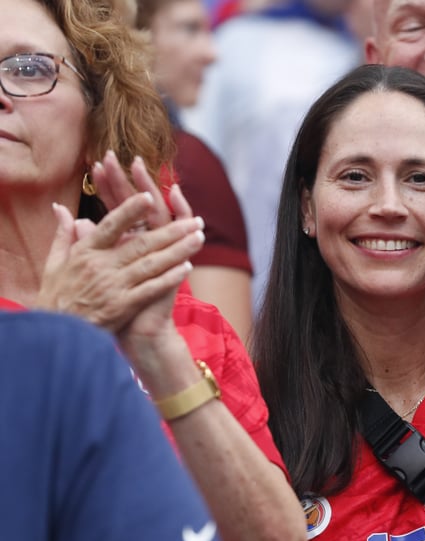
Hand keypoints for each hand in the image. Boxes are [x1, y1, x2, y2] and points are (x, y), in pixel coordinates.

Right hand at [37, 194, 202, 333]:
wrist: (57, 333)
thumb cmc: (56, 297)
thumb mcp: (53, 263)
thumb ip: (62, 234)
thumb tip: (62, 209)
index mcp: (85, 252)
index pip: (110, 226)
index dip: (130, 211)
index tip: (149, 196)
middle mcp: (101, 266)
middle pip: (141, 244)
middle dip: (171, 231)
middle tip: (194, 221)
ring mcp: (114, 286)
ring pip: (151, 264)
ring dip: (178, 250)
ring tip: (198, 238)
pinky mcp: (123, 306)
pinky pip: (151, 288)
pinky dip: (169, 277)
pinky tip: (187, 267)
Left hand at [91, 152, 202, 354]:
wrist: (138, 329)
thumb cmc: (114, 303)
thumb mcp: (93, 269)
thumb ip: (85, 243)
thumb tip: (73, 219)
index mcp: (125, 243)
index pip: (116, 208)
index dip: (107, 187)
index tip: (97, 165)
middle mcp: (145, 241)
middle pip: (136, 204)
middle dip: (126, 180)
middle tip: (118, 155)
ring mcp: (162, 248)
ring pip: (157, 210)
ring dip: (150, 187)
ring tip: (140, 164)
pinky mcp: (175, 256)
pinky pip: (180, 230)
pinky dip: (180, 210)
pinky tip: (175, 192)